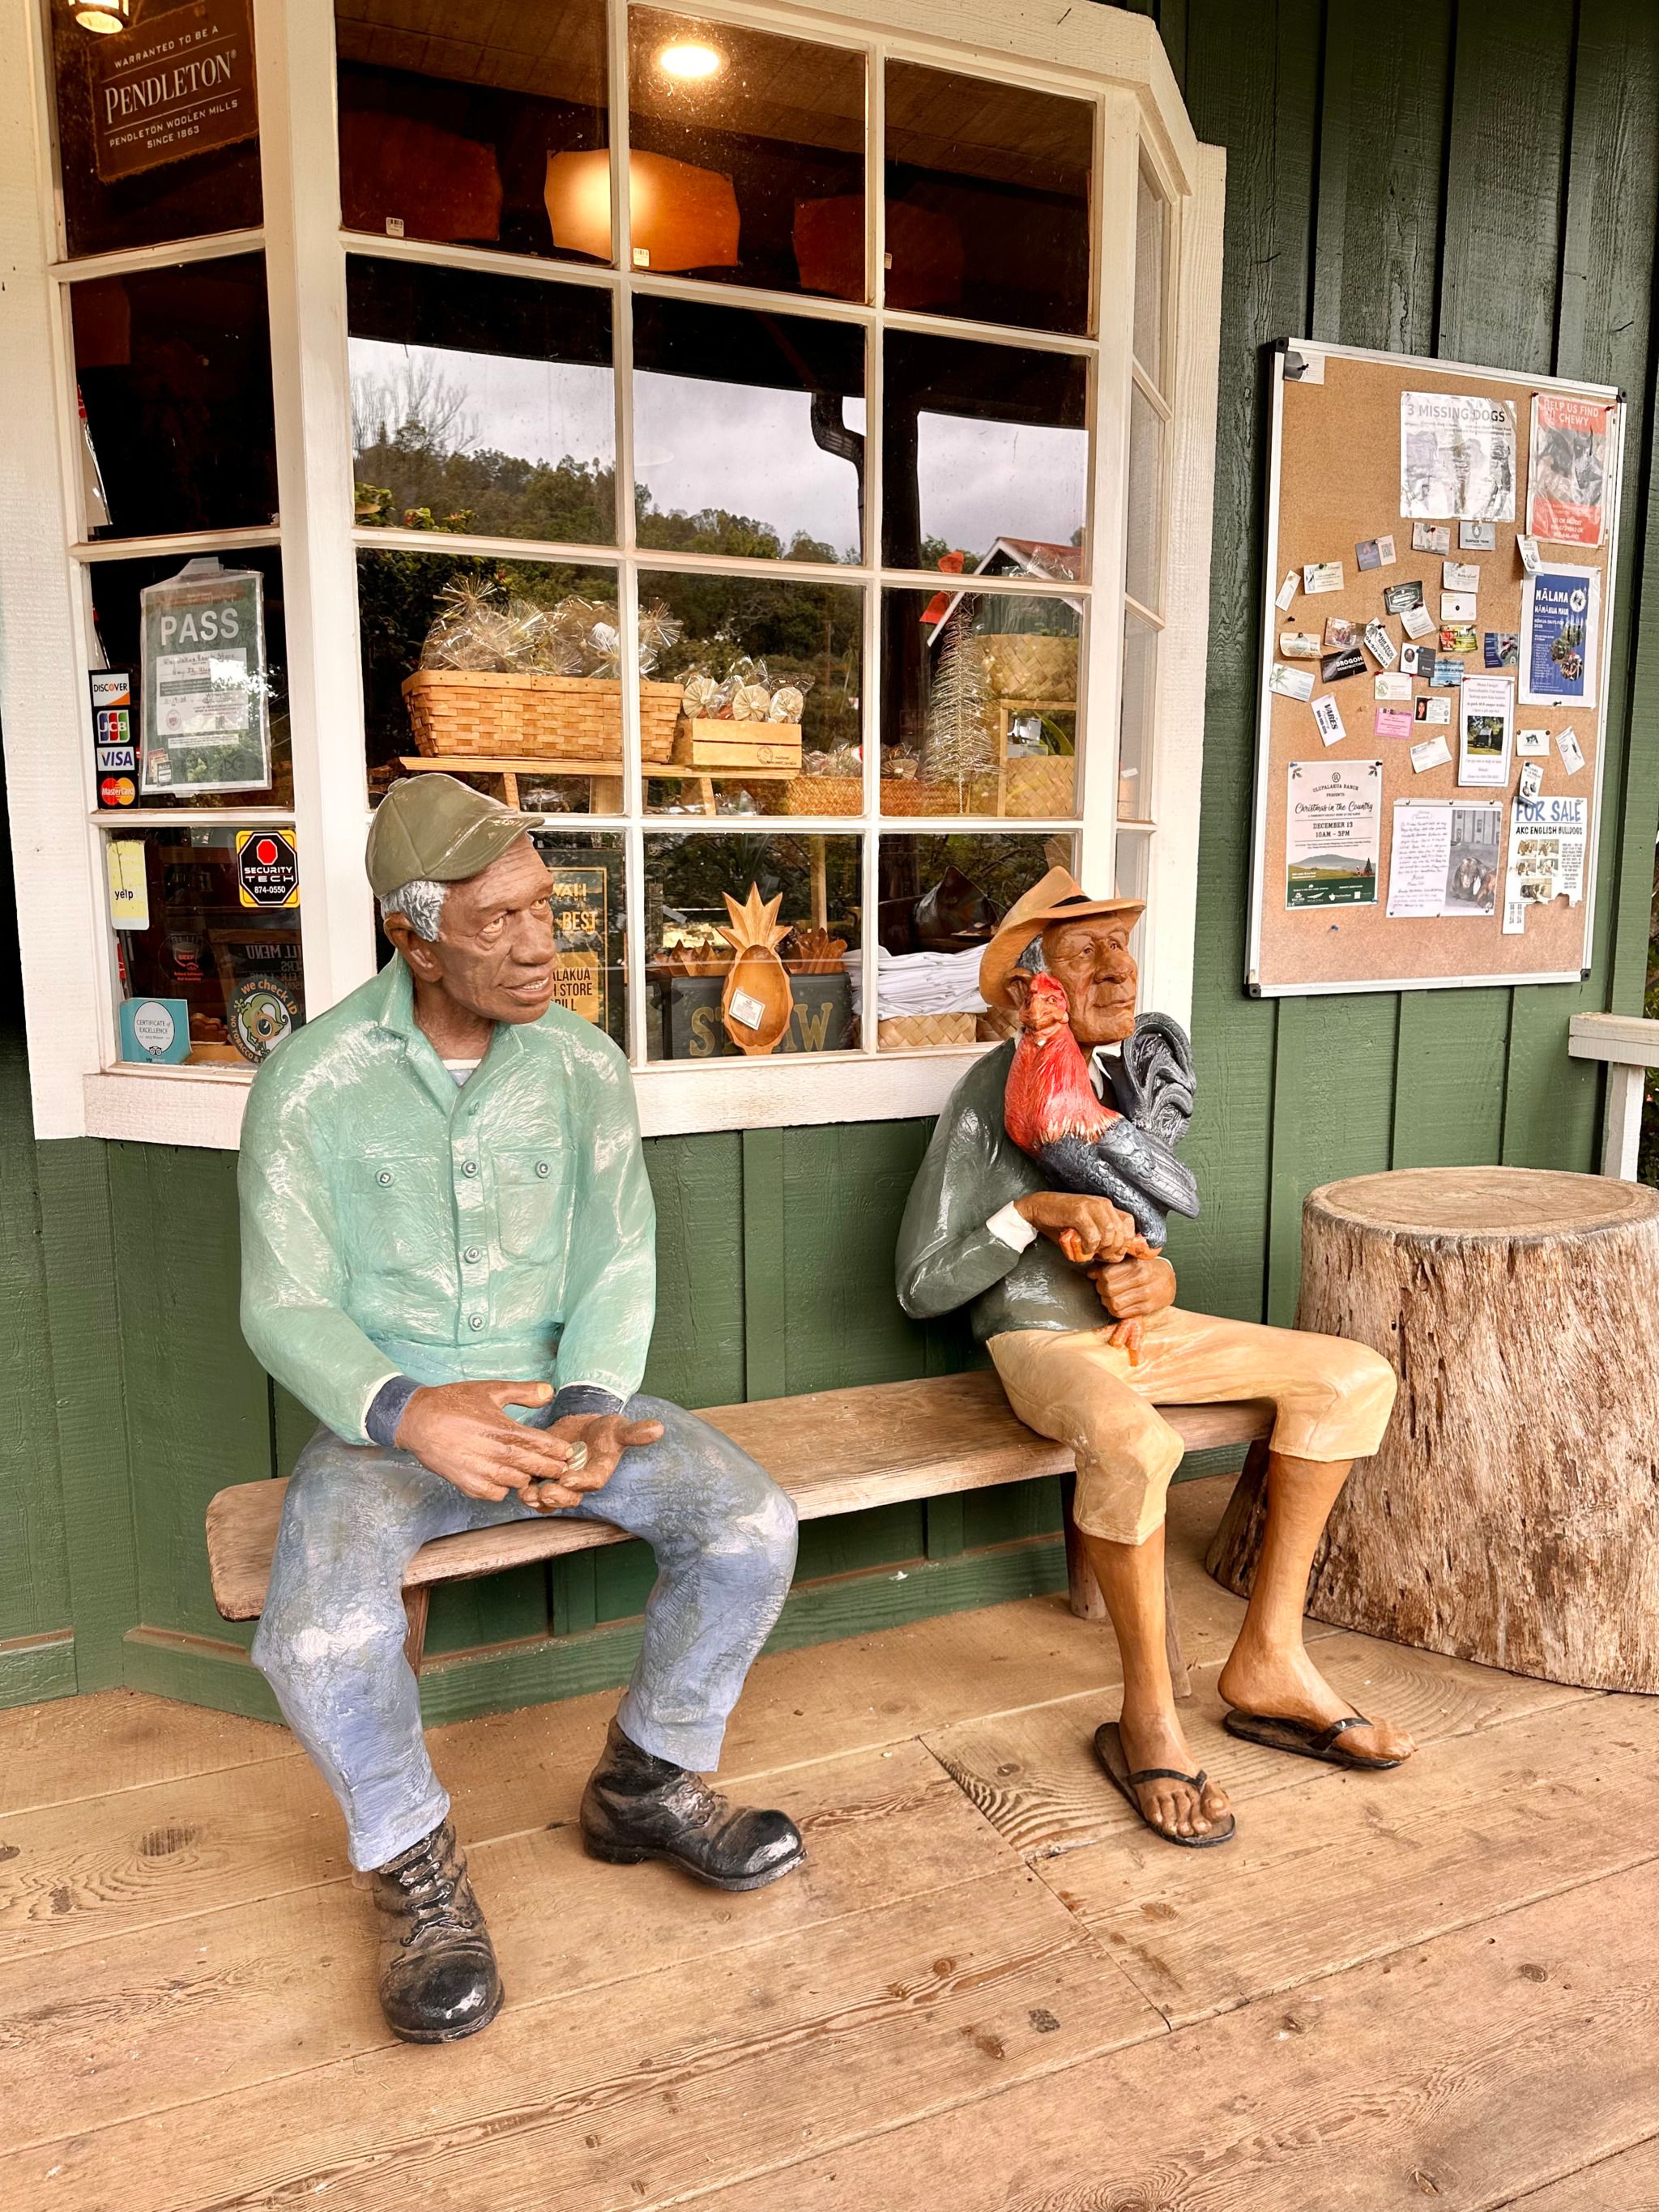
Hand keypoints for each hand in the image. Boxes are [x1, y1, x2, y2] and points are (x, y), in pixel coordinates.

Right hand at [394, 1380, 582, 1502]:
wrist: (418, 1421)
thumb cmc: (454, 1402)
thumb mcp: (490, 1390)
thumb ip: (523, 1393)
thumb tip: (549, 1392)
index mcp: (504, 1430)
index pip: (543, 1446)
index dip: (559, 1450)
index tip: (569, 1451)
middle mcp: (495, 1454)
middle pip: (536, 1467)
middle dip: (552, 1468)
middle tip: (563, 1468)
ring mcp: (481, 1473)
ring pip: (519, 1483)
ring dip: (528, 1478)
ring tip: (535, 1472)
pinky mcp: (468, 1485)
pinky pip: (497, 1494)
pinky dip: (504, 1488)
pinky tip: (505, 1477)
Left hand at [523, 1410, 665, 1513]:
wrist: (587, 1429)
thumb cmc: (606, 1431)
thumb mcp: (620, 1428)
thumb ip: (635, 1432)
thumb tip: (658, 1428)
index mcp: (599, 1471)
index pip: (592, 1481)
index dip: (580, 1482)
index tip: (568, 1479)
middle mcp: (581, 1482)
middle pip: (570, 1497)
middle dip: (557, 1497)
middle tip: (545, 1493)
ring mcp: (562, 1482)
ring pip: (551, 1499)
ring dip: (538, 1499)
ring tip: (528, 1494)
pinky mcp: (545, 1477)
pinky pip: (536, 1492)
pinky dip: (527, 1492)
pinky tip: (519, 1486)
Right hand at [1015, 1190, 1148, 1266]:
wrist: (1038, 1209)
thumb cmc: (1062, 1222)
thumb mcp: (1087, 1229)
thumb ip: (1103, 1238)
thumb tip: (1116, 1256)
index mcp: (1107, 1207)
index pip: (1129, 1223)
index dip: (1125, 1241)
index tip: (1114, 1253)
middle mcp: (1103, 1204)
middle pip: (1121, 1231)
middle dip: (1113, 1249)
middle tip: (1101, 1256)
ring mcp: (1091, 1206)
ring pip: (1109, 1233)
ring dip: (1100, 1248)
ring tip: (1090, 1251)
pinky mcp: (1079, 1212)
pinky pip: (1093, 1234)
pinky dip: (1089, 1246)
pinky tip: (1081, 1247)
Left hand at [1088, 1254, 1175, 1368]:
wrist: (1169, 1280)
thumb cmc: (1146, 1268)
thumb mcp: (1131, 1259)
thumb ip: (1111, 1263)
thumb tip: (1090, 1273)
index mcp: (1136, 1265)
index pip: (1107, 1274)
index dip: (1098, 1276)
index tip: (1098, 1276)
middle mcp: (1141, 1280)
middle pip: (1108, 1289)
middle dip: (1101, 1289)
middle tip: (1103, 1286)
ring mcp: (1145, 1295)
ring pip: (1113, 1303)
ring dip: (1107, 1300)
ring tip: (1110, 1295)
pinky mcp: (1147, 1308)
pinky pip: (1121, 1313)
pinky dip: (1114, 1309)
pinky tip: (1117, 1303)